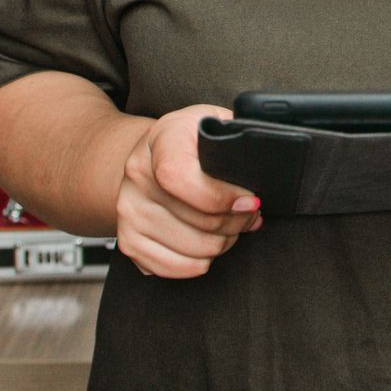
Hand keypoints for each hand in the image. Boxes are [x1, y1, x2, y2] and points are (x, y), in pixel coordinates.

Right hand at [115, 104, 262, 277]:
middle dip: (237, 222)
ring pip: (195, 250)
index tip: (250, 201)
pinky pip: (176, 268)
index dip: (222, 197)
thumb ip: (236, 136)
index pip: (181, 176)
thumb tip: (261, 162)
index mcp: (162, 138)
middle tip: (248, 212)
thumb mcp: (214, 122)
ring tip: (229, 224)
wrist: (148, 157)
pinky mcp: (128, 241)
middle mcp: (137, 174)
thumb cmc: (190, 142)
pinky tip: (206, 240)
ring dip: (223, 242)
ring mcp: (129, 210)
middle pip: (199, 221)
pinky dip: (200, 261)